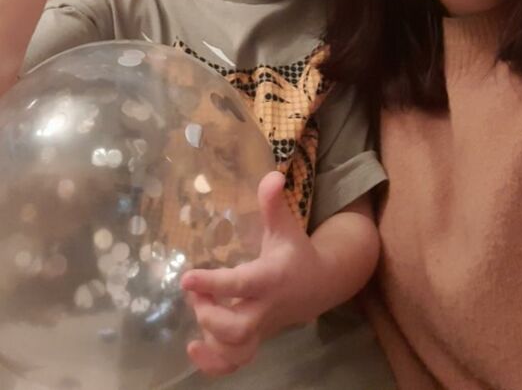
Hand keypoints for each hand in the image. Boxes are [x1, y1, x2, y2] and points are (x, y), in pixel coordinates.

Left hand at [181, 171, 321, 376]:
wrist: (320, 285)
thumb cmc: (296, 251)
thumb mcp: (286, 225)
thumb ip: (274, 202)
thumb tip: (272, 173)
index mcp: (271, 277)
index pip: (240, 285)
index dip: (213, 283)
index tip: (186, 277)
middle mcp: (267, 308)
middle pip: (237, 327)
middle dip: (208, 313)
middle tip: (194, 291)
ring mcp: (262, 328)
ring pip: (237, 349)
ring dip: (210, 336)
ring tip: (198, 308)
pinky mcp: (257, 340)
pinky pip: (236, 362)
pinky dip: (214, 363)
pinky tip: (194, 349)